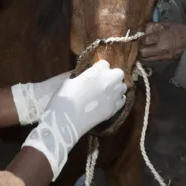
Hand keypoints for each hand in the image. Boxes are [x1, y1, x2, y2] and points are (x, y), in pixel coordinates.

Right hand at [22, 60, 126, 179]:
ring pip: (123, 86)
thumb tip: (86, 77)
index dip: (99, 68)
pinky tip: (110, 101)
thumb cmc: (62, 100)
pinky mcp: (114, 109)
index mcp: (94, 73)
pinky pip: (122, 100)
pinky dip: (118, 99)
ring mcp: (112, 96)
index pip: (104, 63)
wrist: (66, 122)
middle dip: (112, 75)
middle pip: (119, 72)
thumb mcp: (69, 82)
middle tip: (103, 81)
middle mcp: (107, 82)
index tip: (95, 73)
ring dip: (116, 87)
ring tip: (108, 92)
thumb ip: (82, 77)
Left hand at [139, 22, 185, 61]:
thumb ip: (152, 26)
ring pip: (146, 59)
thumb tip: (142, 30)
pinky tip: (150, 50)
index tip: (141, 35)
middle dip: (139, 47)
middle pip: (142, 52)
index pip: (144, 40)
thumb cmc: (178, 29)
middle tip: (141, 43)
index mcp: (162, 38)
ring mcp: (163, 57)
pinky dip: (149, 56)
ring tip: (144, 47)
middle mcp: (161, 50)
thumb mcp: (166, 24)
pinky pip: (152, 60)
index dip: (141, 37)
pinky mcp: (165, 60)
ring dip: (143, 53)